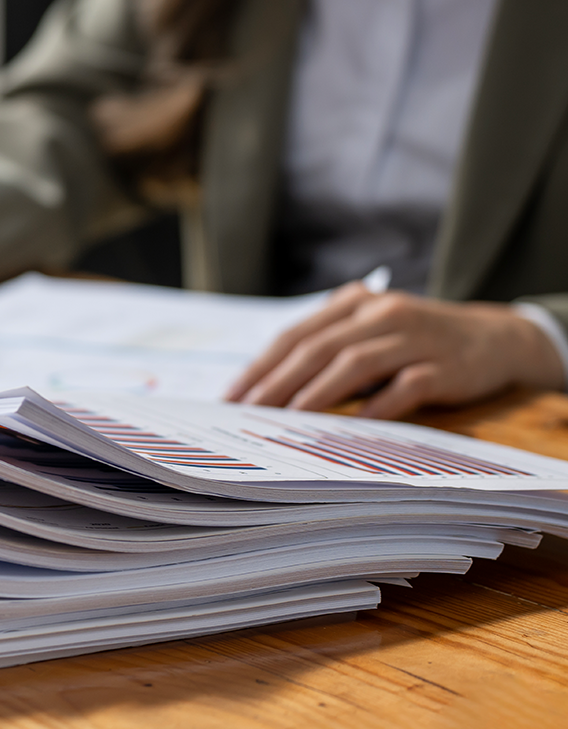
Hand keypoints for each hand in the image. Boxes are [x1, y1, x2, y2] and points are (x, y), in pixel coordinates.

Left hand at [225, 283, 566, 418]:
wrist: (496, 339)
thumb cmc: (416, 343)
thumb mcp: (369, 334)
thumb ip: (327, 351)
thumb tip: (267, 393)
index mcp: (354, 303)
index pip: (295, 335)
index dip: (260, 366)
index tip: (231, 397)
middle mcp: (381, 313)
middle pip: (317, 348)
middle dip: (277, 382)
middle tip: (249, 412)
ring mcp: (415, 338)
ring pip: (354, 363)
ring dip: (317, 392)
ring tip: (288, 417)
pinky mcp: (444, 366)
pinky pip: (404, 387)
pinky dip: (376, 405)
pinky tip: (353, 425)